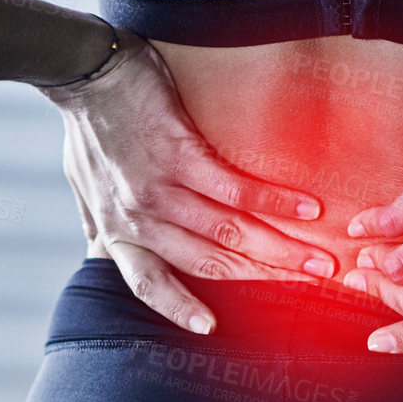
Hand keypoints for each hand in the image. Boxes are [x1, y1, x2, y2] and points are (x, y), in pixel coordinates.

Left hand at [39, 29, 338, 333]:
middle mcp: (141, 219)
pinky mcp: (180, 154)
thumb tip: (98, 249)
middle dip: (266, 276)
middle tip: (312, 285)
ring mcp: (161, 189)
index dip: (180, 308)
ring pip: (230, 231)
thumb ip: (98, 221)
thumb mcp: (82, 185)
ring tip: (320, 258)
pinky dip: (274, 200)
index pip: (149, 283)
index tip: (211, 328)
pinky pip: (234, 187)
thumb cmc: (86, 127)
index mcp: (118, 230)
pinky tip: (307, 207)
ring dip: (280, 247)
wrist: (83, 73)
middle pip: (211, 261)